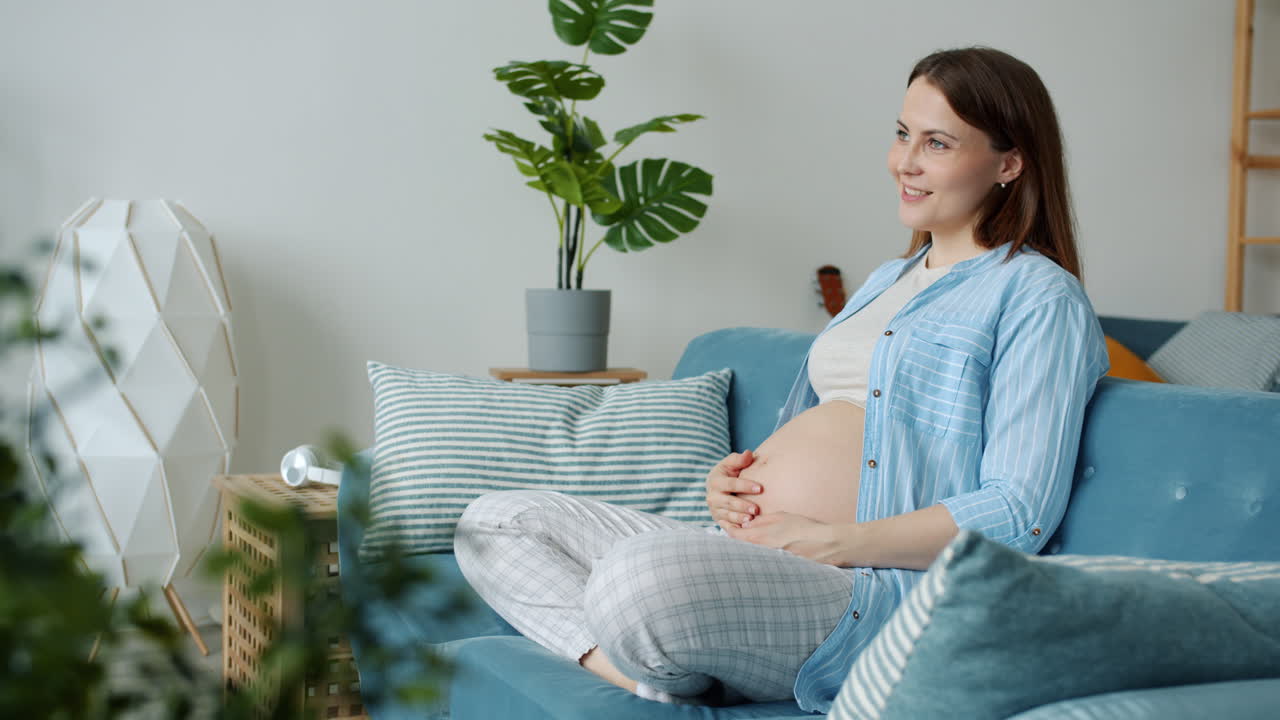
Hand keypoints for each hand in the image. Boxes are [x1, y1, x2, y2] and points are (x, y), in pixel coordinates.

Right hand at [705, 449, 760, 530]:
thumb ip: (739, 460)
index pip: (731, 484)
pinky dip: (735, 528)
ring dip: (739, 518)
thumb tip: (748, 454)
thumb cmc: (728, 474)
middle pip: (728, 502)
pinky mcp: (719, 520)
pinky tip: (746, 529)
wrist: (717, 488)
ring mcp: (715, 510)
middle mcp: (713, 497)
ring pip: (727, 515)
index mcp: (716, 481)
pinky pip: (727, 526)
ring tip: (751, 519)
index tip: (760, 488)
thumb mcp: (730, 464)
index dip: (745, 486)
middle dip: (742, 505)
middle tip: (756, 509)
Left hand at [726, 511, 843, 565]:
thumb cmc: (804, 528)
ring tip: (753, 542)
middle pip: (740, 548)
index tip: (726, 524)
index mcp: (760, 538)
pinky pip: (764, 563)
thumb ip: (761, 521)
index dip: (728, 529)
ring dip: (748, 549)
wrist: (825, 545)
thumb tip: (747, 524)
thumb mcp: (781, 517)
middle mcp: (761, 552)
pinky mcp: (778, 570)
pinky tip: (766, 553)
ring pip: (751, 556)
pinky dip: (760, 558)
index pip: (734, 536)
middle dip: (737, 541)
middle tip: (737, 533)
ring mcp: (769, 563)